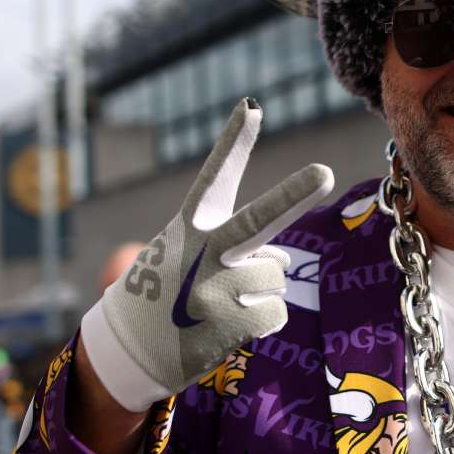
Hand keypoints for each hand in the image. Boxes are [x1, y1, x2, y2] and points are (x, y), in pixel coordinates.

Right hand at [80, 98, 333, 411]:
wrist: (129, 345)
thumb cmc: (169, 287)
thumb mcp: (185, 252)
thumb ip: (235, 246)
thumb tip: (281, 264)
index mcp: (190, 227)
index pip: (215, 179)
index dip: (234, 143)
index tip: (252, 107)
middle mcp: (202, 254)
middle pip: (257, 221)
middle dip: (293, 195)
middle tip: (324, 172)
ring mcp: (214, 290)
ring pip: (276, 276)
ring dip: (262, 289)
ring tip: (225, 300)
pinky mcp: (226, 326)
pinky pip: (275, 312)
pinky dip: (263, 320)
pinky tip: (230, 325)